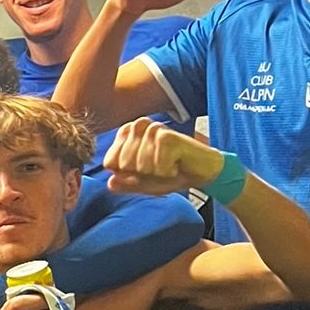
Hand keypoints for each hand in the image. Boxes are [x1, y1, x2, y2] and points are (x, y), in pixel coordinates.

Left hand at [104, 117, 225, 195]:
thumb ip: (123, 183)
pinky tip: (176, 164)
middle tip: (158, 167)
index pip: (110, 163)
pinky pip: (158, 166)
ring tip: (167, 165)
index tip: (142, 171)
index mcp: (126, 134)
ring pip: (140, 166)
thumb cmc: (169, 174)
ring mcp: (153, 128)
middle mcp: (137, 126)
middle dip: (141, 174)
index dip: (126, 175)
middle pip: (124, 164)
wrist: (199, 172)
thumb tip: (110, 182)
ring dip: (156, 173)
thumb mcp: (141, 183)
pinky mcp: (168, 136)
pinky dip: (168, 172)